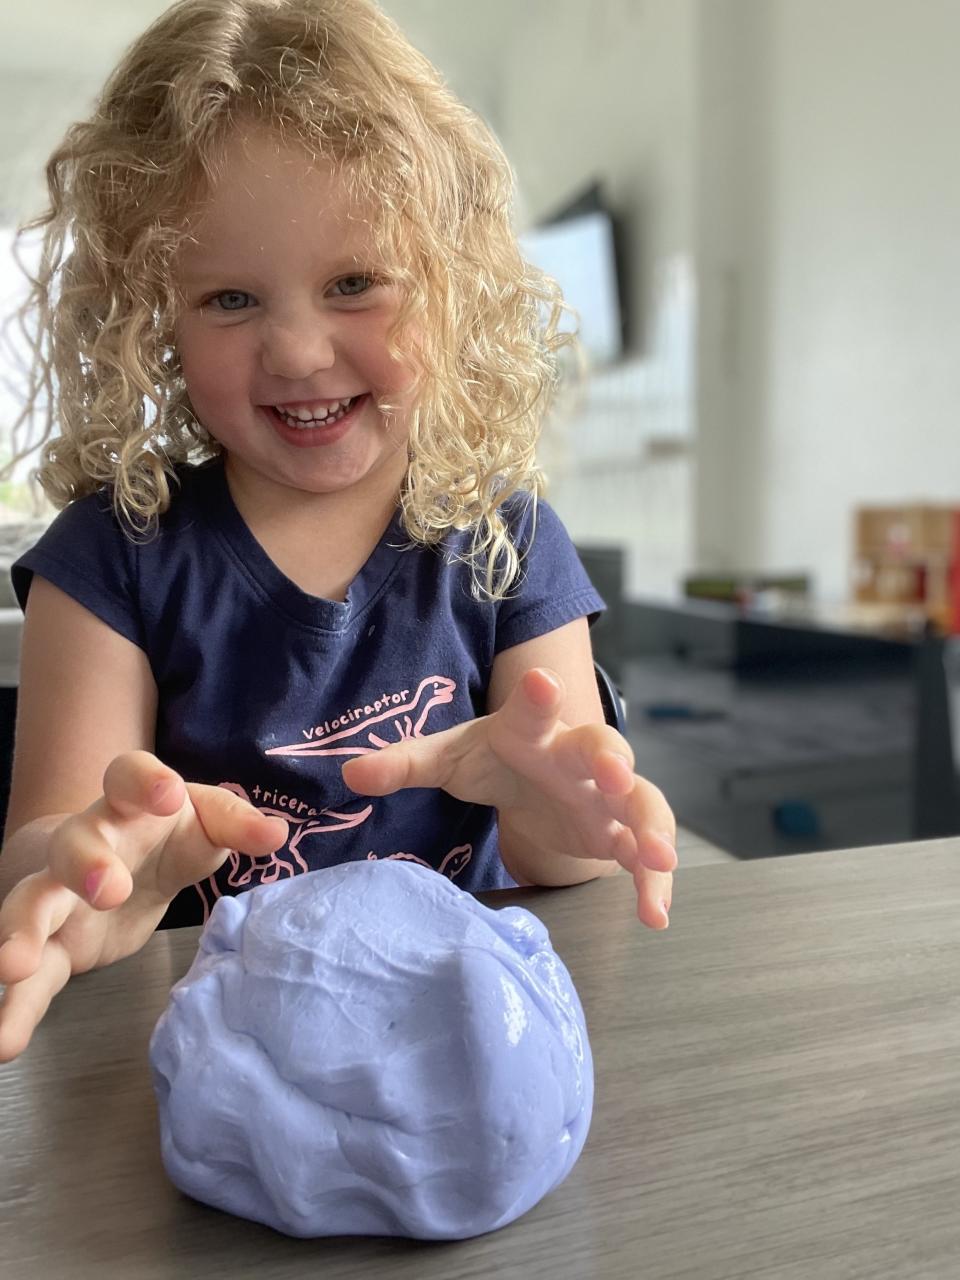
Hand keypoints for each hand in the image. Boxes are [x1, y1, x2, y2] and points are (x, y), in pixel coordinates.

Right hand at [0, 751, 287, 1061]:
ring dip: (18, 934)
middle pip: (73, 846)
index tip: (169, 794)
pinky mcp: (50, 946)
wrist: (105, 858)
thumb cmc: (163, 833)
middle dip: (86, 865)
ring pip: (30, 907)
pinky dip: (12, 1008)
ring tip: (11, 966)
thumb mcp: (203, 822)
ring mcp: (57, 896)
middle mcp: (83, 845)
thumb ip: (234, 824)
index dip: (146, 780)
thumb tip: (276, 833)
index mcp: (127, 804)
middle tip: (108, 889)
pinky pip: (29, 976)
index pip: (127, 775)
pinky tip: (3, 1042)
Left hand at [342, 667, 676, 928]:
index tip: (539, 682)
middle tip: (613, 774)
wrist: (541, 778)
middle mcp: (576, 756)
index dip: (537, 697)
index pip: (532, 709)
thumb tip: (350, 774)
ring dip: (650, 827)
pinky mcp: (620, 831)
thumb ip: (404, 762)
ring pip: (639, 802)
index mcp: (531, 729)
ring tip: (657, 858)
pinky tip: (655, 916)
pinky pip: (644, 851)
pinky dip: (653, 882)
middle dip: (609, 761)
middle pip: (600, 750)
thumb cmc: (496, 759)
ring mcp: (606, 794)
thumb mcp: (450, 758)